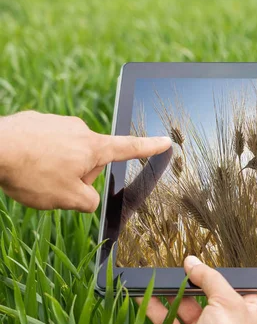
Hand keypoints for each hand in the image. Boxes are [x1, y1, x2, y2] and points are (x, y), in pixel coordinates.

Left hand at [0, 110, 171, 211]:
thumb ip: (89, 202)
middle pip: (90, 158)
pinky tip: (23, 163)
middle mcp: (78, 130)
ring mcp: (56, 122)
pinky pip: (45, 143)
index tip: (166, 141)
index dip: (149, 147)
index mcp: (93, 148)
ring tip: (34, 175)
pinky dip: (39, 156)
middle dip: (78, 174)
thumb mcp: (67, 199)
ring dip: (56, 165)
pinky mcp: (35, 121)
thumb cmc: (31, 172)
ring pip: (66, 152)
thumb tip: (90, 198)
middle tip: (55, 186)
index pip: (129, 147)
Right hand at [140, 256, 256, 323]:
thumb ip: (210, 278)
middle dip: (195, 277)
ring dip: (172, 290)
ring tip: (160, 271)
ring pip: (185, 304)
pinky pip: (167, 320)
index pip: (239, 282)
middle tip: (181, 259)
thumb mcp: (226, 301)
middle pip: (209, 291)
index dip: (228, 269)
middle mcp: (226, 318)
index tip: (215, 253)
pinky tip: (144, 293)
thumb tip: (192, 262)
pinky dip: (154, 307)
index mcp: (247, 308)